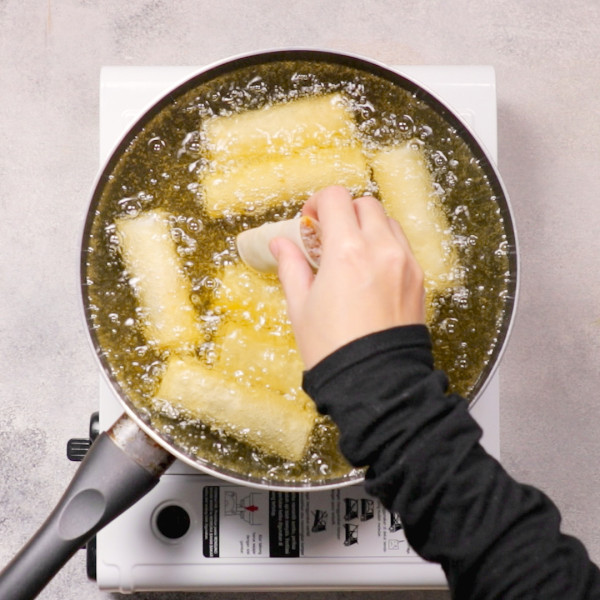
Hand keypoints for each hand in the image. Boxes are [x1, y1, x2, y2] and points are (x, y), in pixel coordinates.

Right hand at [270, 185, 425, 368]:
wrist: (375, 383)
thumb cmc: (333, 349)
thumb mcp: (300, 307)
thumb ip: (291, 267)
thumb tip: (280, 244)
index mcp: (346, 252)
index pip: (335, 198)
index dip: (318, 203)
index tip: (310, 221)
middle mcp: (380, 249)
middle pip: (365, 204)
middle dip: (344, 212)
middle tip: (329, 237)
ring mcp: (405, 263)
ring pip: (388, 222)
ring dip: (368, 227)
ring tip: (352, 254)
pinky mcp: (419, 280)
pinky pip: (403, 246)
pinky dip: (386, 246)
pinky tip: (371, 271)